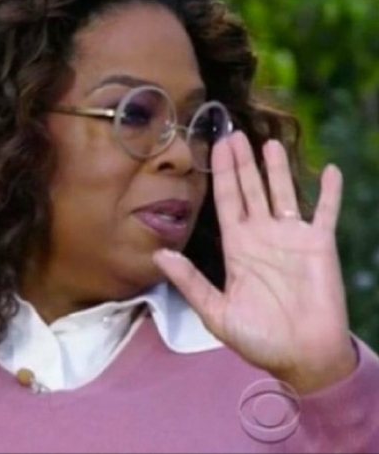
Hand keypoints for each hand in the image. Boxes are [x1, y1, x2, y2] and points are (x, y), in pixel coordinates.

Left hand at [153, 131, 355, 393]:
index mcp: (237, 248)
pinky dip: (329, 192)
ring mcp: (292, 238)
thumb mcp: (215, 312)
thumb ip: (190, 281)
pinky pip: (325, 212)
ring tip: (268, 143)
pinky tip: (331, 169)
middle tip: (233, 132)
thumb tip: (158, 256)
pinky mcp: (319, 246)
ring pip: (283, 193)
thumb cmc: (258, 339)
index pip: (227, 202)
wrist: (301, 357)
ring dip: (277, 169)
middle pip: (250, 190)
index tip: (214, 147)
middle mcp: (262, 236)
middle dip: (241, 162)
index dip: (222, 175)